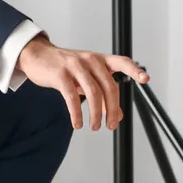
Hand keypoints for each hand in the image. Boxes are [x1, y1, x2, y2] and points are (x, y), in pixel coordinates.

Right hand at [16, 36, 146, 130]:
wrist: (38, 56)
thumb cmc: (66, 68)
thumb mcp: (86, 78)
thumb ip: (103, 95)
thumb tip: (118, 116)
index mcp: (100, 60)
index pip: (122, 62)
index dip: (134, 70)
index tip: (145, 79)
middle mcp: (90, 60)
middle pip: (109, 86)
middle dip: (112, 109)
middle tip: (110, 125)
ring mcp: (75, 66)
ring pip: (93, 93)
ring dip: (96, 114)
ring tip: (95, 126)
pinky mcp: (60, 74)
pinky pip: (72, 97)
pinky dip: (77, 113)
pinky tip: (77, 123)